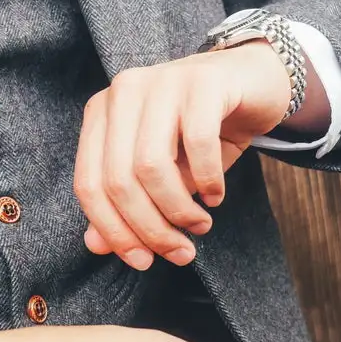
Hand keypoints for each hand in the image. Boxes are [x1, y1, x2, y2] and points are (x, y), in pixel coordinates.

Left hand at [74, 42, 290, 270]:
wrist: (252, 82)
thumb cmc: (201, 130)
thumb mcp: (162, 172)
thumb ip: (125, 204)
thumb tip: (95, 245)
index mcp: (102, 112)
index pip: (88, 183)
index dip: (112, 231)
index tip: (143, 261)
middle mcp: (123, 91)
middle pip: (118, 179)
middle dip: (150, 228)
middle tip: (180, 252)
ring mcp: (161, 80)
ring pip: (151, 165)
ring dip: (178, 209)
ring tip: (199, 225)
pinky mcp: (201, 80)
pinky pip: (197, 142)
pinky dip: (208, 179)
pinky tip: (215, 195)